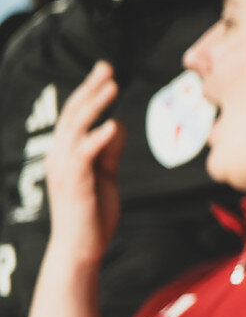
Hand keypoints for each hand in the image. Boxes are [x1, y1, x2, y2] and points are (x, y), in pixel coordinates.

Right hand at [44, 62, 121, 273]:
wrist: (81, 247)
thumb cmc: (92, 212)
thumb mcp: (105, 174)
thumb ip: (109, 151)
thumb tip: (116, 125)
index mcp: (65, 154)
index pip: (74, 115)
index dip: (88, 92)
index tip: (105, 71)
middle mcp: (59, 157)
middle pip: (72, 115)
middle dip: (89, 90)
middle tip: (107, 69)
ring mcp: (64, 170)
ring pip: (75, 129)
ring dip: (94, 106)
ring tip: (111, 86)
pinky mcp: (74, 184)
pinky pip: (83, 156)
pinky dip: (96, 139)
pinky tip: (111, 126)